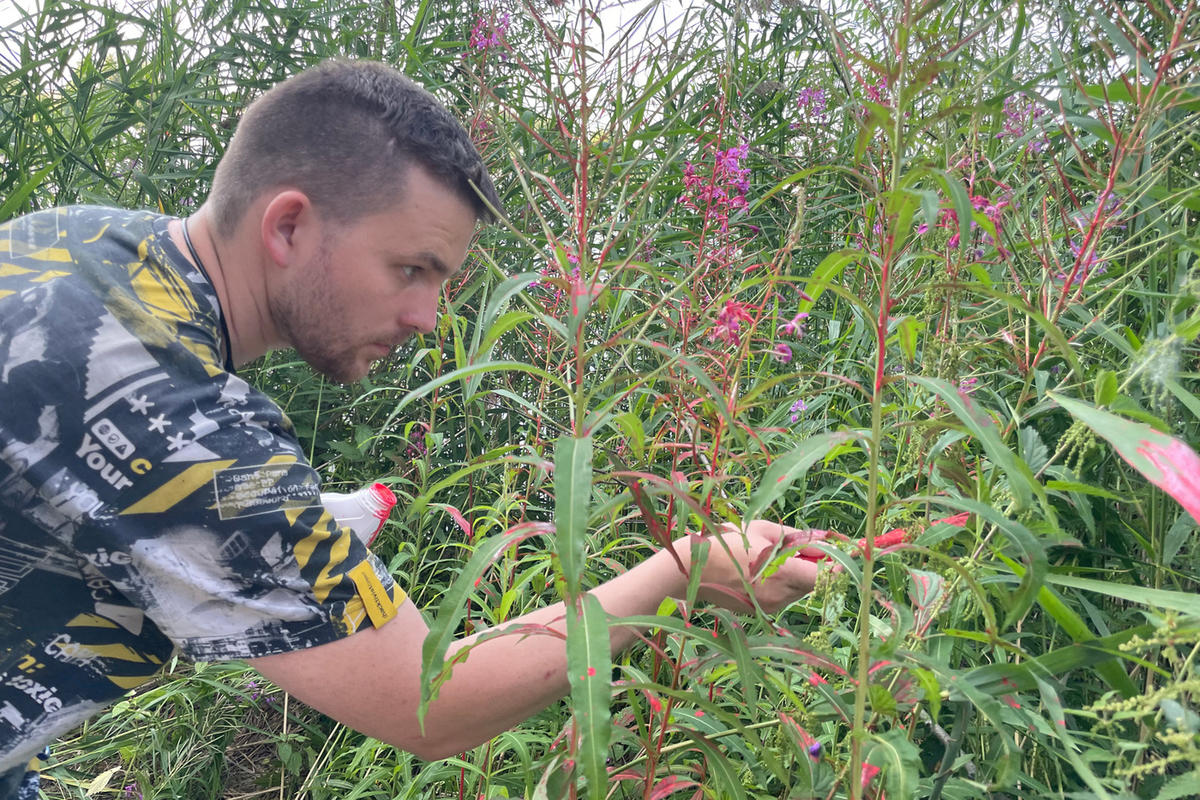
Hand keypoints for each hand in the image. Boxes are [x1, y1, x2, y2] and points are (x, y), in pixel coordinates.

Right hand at [678, 521, 826, 613]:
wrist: (692, 570)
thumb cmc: (727, 542)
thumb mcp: (763, 530)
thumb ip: (797, 536)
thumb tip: (824, 539)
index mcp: (784, 573)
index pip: (826, 576)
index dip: (837, 565)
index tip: (844, 552)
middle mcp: (782, 595)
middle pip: (814, 582)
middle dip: (814, 565)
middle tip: (801, 547)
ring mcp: (771, 606)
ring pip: (799, 590)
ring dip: (798, 574)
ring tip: (774, 556)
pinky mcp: (761, 611)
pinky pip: (783, 596)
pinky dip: (782, 583)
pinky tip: (762, 570)